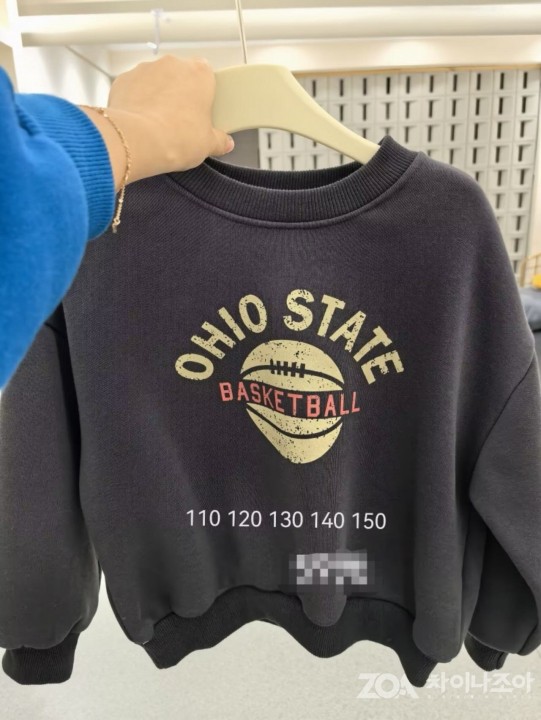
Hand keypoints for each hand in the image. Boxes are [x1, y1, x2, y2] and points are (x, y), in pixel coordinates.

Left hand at [80, 54, 234, 188]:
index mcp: (199, 74)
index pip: (206, 74)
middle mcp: (172, 65)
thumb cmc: (176, 137)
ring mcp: (145, 69)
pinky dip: (135, 101)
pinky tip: (138, 122)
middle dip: (179, 93)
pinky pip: (133, 88)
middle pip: (179, 75)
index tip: (201, 110)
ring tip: (157, 124)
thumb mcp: (207, 145)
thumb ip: (219, 141)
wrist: (138, 141)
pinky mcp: (123, 80)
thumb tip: (224, 142)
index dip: (203, 93)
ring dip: (156, 96)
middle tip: (180, 121)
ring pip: (155, 80)